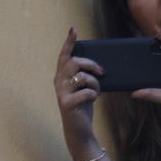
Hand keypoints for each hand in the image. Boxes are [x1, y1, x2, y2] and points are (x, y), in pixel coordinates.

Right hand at [55, 27, 104, 154]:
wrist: (79, 130)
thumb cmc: (83, 107)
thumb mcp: (84, 88)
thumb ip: (85, 76)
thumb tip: (98, 65)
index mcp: (62, 76)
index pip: (64, 56)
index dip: (69, 43)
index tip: (73, 30)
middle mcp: (58, 82)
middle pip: (74, 62)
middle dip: (91, 64)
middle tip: (102, 71)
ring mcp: (61, 93)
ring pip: (81, 76)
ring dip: (94, 82)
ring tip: (97, 90)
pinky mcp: (67, 104)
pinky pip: (86, 92)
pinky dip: (94, 94)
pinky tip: (93, 99)